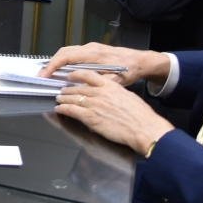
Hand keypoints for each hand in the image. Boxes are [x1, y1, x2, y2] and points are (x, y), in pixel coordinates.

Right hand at [41, 42, 168, 87]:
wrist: (140, 61)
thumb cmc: (129, 69)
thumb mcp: (115, 80)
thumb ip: (98, 82)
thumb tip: (82, 88)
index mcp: (94, 54)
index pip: (66, 57)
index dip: (53, 66)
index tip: (45, 75)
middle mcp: (90, 48)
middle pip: (63, 52)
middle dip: (50, 64)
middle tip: (41, 76)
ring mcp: (90, 48)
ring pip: (67, 52)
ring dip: (56, 62)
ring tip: (49, 74)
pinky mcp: (92, 50)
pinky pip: (73, 53)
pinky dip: (64, 61)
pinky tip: (62, 70)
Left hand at [52, 69, 173, 154]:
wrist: (143, 128)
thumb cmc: (140, 115)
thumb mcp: (127, 96)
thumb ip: (114, 93)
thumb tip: (109, 95)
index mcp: (110, 85)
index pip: (88, 75)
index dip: (77, 75)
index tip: (71, 76)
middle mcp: (100, 93)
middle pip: (78, 88)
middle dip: (68, 90)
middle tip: (62, 90)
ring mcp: (94, 104)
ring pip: (72, 98)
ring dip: (63, 99)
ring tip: (59, 99)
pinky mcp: (90, 117)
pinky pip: (72, 110)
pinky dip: (63, 109)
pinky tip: (59, 109)